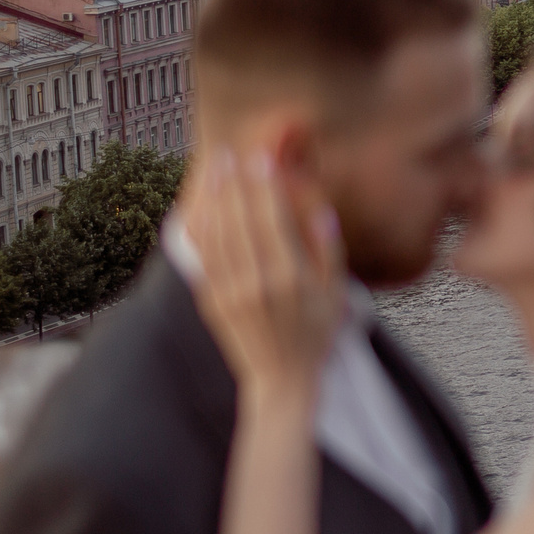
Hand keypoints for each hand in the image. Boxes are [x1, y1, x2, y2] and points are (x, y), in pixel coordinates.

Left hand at [186, 149, 345, 411]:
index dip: (264, 187)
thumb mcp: (335, 295)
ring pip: (216, 235)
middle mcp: (257, 282)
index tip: (260, 159)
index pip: (272, 220)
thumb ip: (328, 253)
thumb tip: (320, 212)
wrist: (281, 380)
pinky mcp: (212, 301)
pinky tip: (197, 207)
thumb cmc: (314, 336)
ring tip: (211, 171)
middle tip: (228, 153)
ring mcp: (230, 292)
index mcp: (290, 278)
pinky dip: (198, 229)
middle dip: (233, 184)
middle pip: (240, 221)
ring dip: (212, 199)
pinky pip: (202, 257)